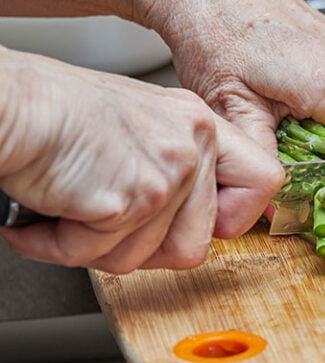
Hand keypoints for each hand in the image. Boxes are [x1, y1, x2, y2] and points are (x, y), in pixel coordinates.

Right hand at [0, 50, 283, 273]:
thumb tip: (190, 217)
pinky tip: (45, 215)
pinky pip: (98, 256)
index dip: (238, 217)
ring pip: (145, 259)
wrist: (11, 104)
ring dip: (95, 247)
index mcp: (199, 124)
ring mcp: (167, 173)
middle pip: (197, 244)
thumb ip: (176, 166)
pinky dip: (59, 246)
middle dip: (142, 248)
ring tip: (67, 208)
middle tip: (107, 226)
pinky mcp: (132, 200)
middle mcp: (192, 145)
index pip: (263, 180)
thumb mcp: (142, 125)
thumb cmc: (56, 111)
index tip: (215, 227)